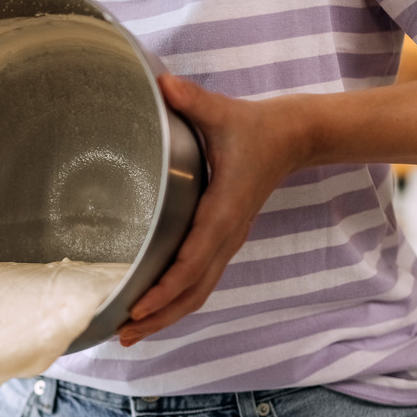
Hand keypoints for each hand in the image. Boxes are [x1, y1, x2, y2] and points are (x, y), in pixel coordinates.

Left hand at [118, 75, 306, 346]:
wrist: (294, 137)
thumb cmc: (256, 126)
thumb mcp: (224, 112)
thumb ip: (192, 100)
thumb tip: (162, 83)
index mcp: (225, 211)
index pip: (194, 260)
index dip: (167, 287)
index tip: (139, 306)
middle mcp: (227, 235)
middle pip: (194, 291)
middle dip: (159, 316)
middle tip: (121, 333)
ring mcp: (227, 242)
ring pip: (198, 292)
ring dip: (165, 316)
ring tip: (128, 333)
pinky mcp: (223, 241)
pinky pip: (201, 281)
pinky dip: (176, 301)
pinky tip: (151, 310)